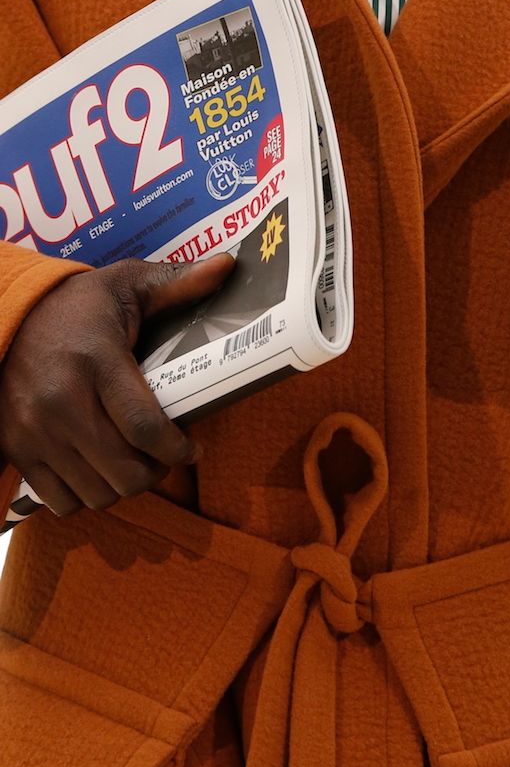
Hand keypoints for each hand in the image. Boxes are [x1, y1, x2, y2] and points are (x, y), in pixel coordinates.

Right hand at [0, 253, 234, 516]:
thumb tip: (229, 265)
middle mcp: (59, 401)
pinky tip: (97, 468)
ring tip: (133, 460)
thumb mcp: (126, 285)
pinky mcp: (15, 448)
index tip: (192, 448)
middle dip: (157, 470)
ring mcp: (33, 430)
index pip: (145, 428)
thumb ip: (177, 282)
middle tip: (164, 454)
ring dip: (123, 485)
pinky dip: (86, 495)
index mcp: (96, 361)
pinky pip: (61, 502)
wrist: (5, 317)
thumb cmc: (76, 305)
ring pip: (97, 494)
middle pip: (126, 472)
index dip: (178, 450)